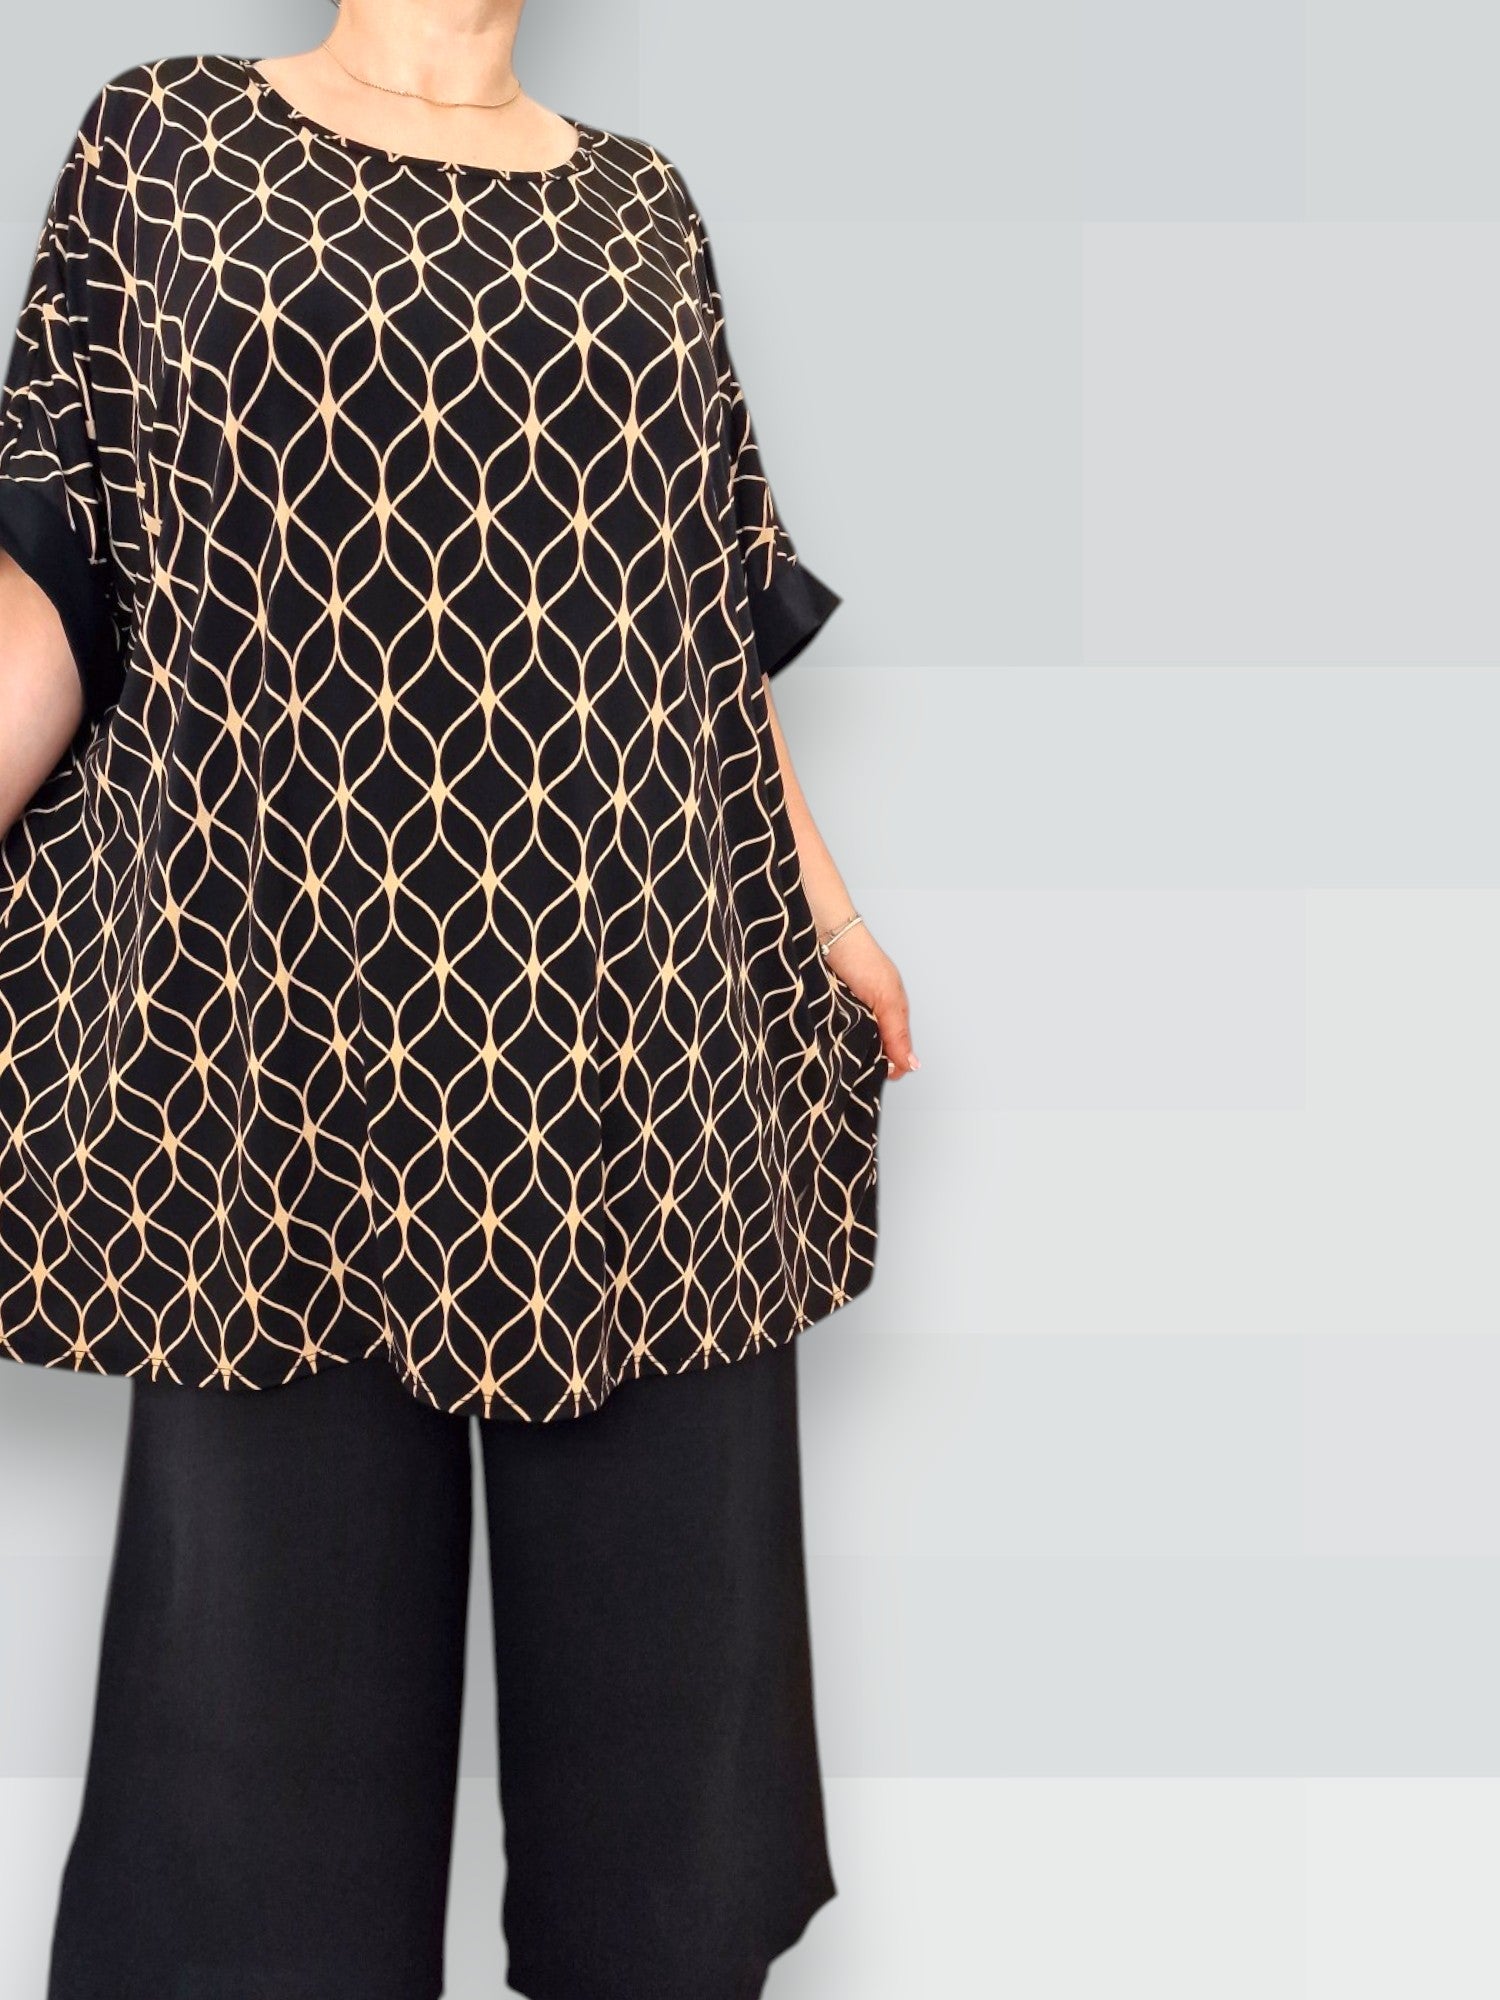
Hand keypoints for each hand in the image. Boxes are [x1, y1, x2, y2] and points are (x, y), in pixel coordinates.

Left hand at [822, 923, 918, 1081]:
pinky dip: (829, 1040)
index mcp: (892, 1016)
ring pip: (851, 1050)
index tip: (873, 1071)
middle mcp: (872, 1019)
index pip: (895, 1057)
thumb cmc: (859, 958)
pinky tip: (826, 1038)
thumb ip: (897, 1033)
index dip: (888, 1068)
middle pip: (873, 1056)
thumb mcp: (886, 998)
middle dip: (865, 1062)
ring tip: (838, 1047)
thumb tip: (912, 1064)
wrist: (826, 935)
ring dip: (846, 1052)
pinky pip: (831, 1038)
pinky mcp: (828, 1014)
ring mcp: (849, 1018)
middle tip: (853, 1060)